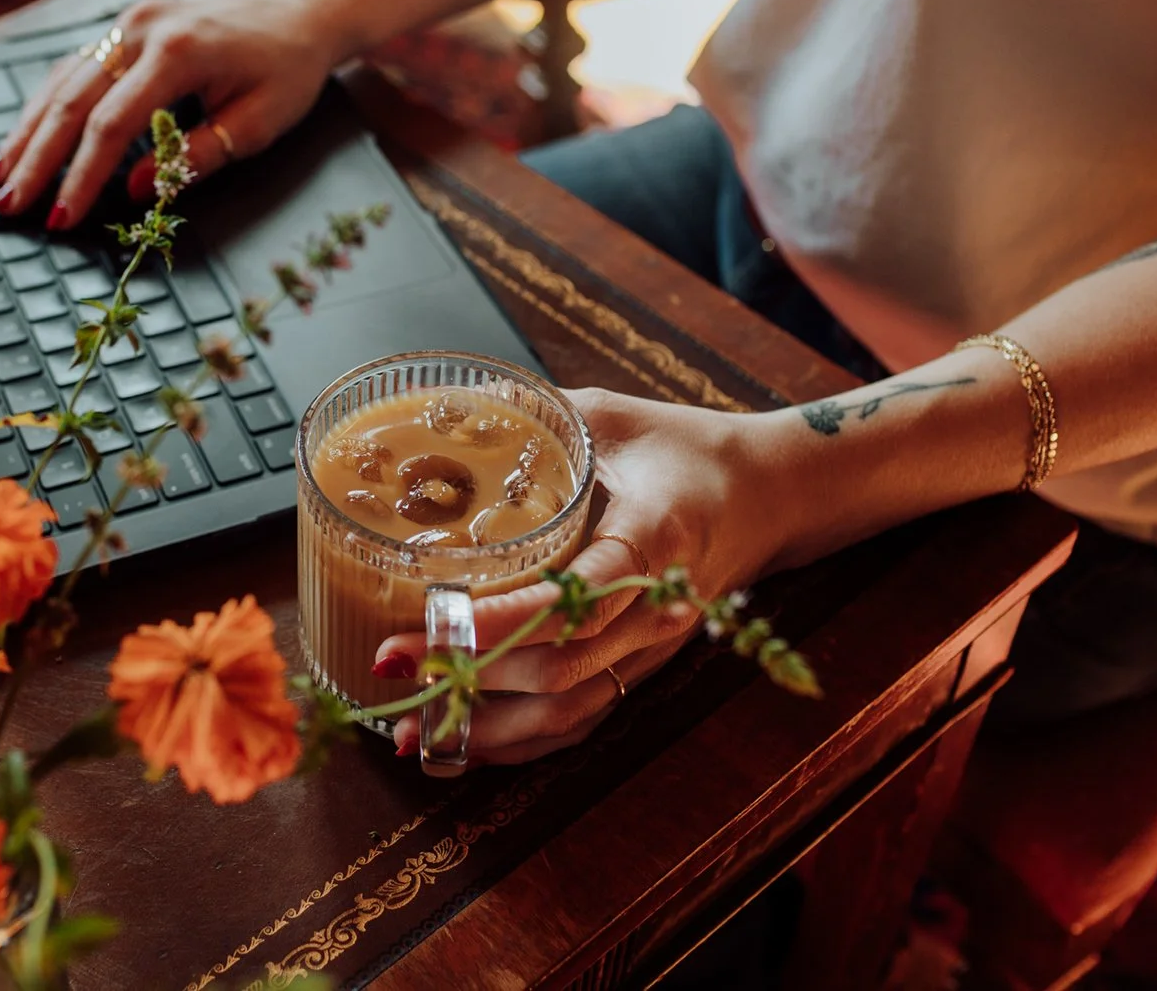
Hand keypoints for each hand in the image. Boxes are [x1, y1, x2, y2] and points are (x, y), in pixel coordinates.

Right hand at [0, 0, 345, 227]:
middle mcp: (141, 29)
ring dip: (27, 134)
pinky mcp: (120, 29)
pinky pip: (71, 71)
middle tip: (8, 207)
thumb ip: (195, 157)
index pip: (113, 123)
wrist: (295, 17)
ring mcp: (126, 24)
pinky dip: (42, 108)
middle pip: (72, 102)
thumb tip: (134, 191)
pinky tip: (20, 140)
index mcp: (178, 52)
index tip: (60, 218)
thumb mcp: (257, 123)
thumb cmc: (284, 73)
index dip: (81, 176)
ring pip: (61, 83)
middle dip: (37, 160)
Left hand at [379, 389, 783, 766]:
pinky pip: (579, 721)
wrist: (765, 495)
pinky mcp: (640, 669)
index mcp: (653, 537)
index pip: (579, 595)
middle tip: (391, 659)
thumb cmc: (680, 450)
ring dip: (486, 728)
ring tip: (410, 732)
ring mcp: (648, 649)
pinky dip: (518, 744)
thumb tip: (439, 407)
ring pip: (566, 709)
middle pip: (560, 668)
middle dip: (470, 674)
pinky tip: (460, 749)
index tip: (434, 615)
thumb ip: (531, 412)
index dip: (503, 617)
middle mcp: (654, 610)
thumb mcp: (610, 415)